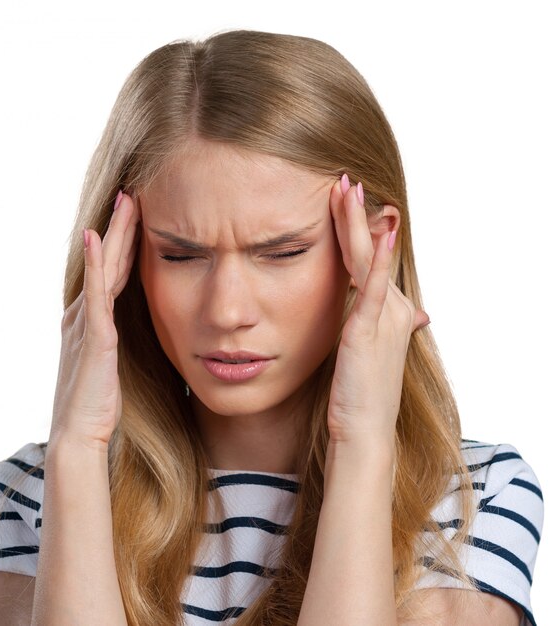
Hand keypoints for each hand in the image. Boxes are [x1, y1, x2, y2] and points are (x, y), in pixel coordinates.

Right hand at [50, 191, 139, 448]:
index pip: (113, 273)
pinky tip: (98, 238)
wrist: (80, 433)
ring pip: (104, 269)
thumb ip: (121, 340)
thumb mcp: (113, 364)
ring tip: (124, 202)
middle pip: (108, 262)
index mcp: (94, 320)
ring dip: (114, 234)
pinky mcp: (94, 337)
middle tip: (132, 194)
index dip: (125, 243)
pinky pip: (96, 293)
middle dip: (121, 227)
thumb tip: (136, 328)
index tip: (139, 215)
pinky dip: (96, 264)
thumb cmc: (99, 403)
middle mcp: (85, 315)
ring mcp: (87, 323)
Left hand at [327, 176, 428, 446]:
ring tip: (346, 188)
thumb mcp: (363, 355)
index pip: (367, 260)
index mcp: (386, 312)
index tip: (342, 200)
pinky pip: (373, 287)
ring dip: (357, 223)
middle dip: (356, 215)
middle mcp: (392, 308)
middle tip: (343, 180)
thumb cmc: (358, 397)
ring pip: (367, 260)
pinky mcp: (369, 330)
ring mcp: (384, 318)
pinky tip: (378, 230)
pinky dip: (376, 258)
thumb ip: (365, 329)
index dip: (355, 229)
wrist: (364, 432)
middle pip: (368, 251)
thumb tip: (380, 318)